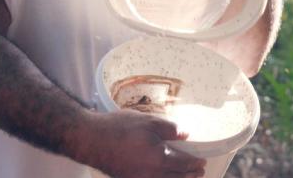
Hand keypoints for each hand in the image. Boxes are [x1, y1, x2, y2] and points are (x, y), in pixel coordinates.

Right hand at [77, 109, 204, 177]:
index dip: (194, 164)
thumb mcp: (148, 121)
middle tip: (199, 173)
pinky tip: (163, 177)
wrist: (90, 139)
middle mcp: (151, 175)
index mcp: (159, 159)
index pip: (184, 164)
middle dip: (190, 176)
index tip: (202, 162)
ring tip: (186, 177)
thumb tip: (186, 135)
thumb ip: (170, 129)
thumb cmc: (119, 127)